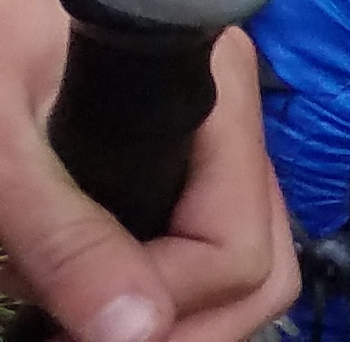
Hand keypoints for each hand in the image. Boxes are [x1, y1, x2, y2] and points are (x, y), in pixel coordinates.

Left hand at [0, 0, 298, 341]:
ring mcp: (215, 140)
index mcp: (217, 93)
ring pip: (245, 265)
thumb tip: (135, 335)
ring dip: (176, 318)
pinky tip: (90, 301)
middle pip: (262, 263)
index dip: (164, 302)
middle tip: (87, 340)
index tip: (75, 325)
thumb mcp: (0, 149)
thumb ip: (63, 236)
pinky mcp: (185, 159)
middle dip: (187, 326)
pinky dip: (160, 296)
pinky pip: (204, 248)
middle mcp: (235, 116)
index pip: (237, 243)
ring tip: (80, 324)